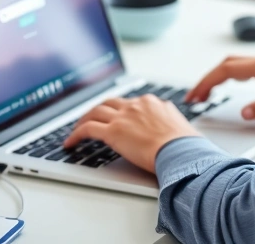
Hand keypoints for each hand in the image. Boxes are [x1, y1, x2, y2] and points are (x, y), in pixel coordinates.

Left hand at [63, 95, 200, 173]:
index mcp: (151, 103)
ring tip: (76, 130)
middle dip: (98, 110)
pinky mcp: (113, 132)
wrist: (181, 151)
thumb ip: (167, 119)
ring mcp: (123, 117)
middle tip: (90, 119)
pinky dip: (76, 134)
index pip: (129, 103)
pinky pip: (87, 129)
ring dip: (83, 120)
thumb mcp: (178, 124)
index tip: (115, 118)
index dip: (119, 111)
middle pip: (109, 102)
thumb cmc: (184, 144)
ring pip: (95, 112)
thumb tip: (167, 120)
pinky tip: (70, 143)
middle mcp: (135, 105)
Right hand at [185, 55, 254, 119]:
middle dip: (206, 80)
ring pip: (232, 66)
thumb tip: (244, 112)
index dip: (207, 82)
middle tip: (194, 97)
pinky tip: (226, 88)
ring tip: (204, 94)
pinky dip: (228, 78)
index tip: (196, 95)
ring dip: (216, 78)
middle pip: (225, 66)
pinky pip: (242, 70)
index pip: (227, 70)